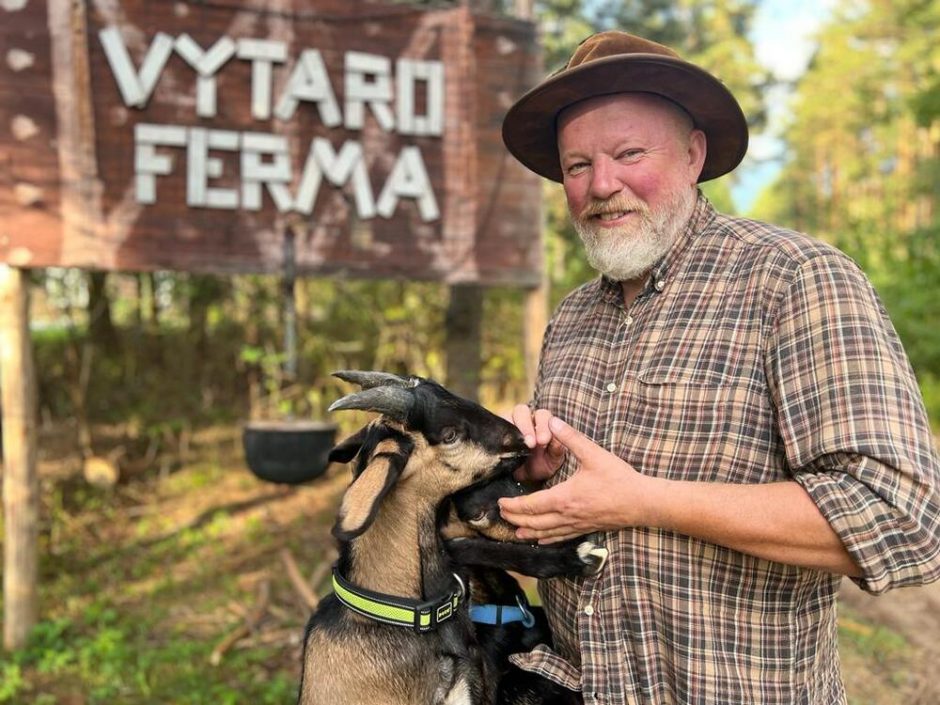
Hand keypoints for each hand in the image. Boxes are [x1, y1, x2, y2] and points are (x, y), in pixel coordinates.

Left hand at [499, 416, 648, 542]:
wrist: (642, 502)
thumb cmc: (619, 478)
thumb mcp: (594, 454)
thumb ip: (571, 438)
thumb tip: (552, 420)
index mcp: (565, 498)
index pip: (531, 505)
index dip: (513, 505)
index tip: (501, 501)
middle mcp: (567, 515)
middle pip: (533, 522)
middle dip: (514, 518)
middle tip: (500, 513)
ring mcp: (577, 525)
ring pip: (545, 533)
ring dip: (527, 531)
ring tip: (514, 530)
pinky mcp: (586, 529)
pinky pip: (561, 537)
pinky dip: (547, 538)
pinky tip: (541, 538)